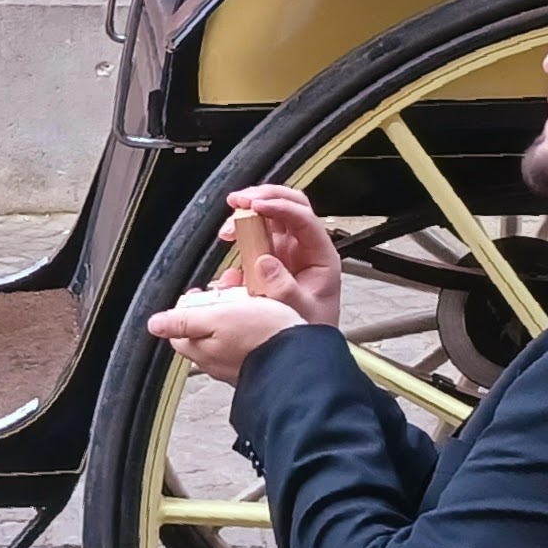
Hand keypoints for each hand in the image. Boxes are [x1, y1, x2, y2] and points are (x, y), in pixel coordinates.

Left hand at [150, 288, 305, 386]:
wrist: (301, 359)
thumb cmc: (263, 335)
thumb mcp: (217, 316)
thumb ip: (183, 321)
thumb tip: (154, 324)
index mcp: (200, 349)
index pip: (178, 328)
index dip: (187, 307)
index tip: (201, 293)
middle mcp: (214, 362)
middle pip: (200, 333)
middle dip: (209, 312)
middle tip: (227, 296)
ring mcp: (236, 366)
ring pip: (224, 338)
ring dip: (231, 320)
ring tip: (248, 305)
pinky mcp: (258, 365)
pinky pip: (246, 345)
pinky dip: (249, 332)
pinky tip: (262, 324)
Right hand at [218, 183, 342, 329]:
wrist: (301, 351)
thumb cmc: (310, 331)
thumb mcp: (300, 313)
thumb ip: (283, 288)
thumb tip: (264, 261)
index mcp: (320, 256)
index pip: (304, 218)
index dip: (280, 207)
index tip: (255, 206)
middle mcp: (304, 248)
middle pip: (288, 205)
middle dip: (263, 196)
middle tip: (238, 201)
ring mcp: (286, 253)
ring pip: (270, 217)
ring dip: (247, 214)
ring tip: (227, 229)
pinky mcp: (267, 261)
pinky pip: (253, 239)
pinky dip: (238, 238)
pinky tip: (229, 248)